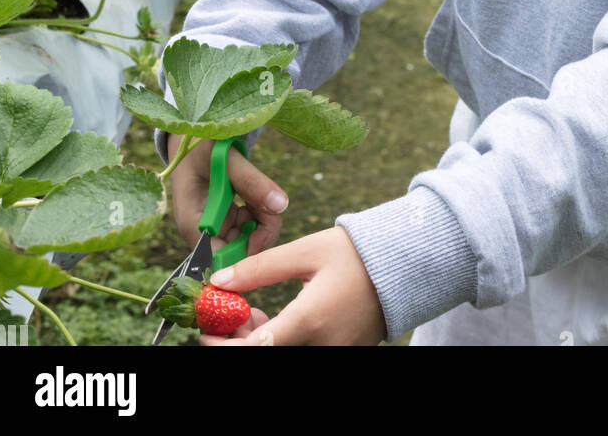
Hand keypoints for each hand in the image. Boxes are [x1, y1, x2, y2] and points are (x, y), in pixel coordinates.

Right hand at [166, 134, 287, 257]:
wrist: (192, 133)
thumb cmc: (200, 142)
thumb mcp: (224, 157)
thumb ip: (251, 181)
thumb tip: (281, 205)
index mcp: (193, 224)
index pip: (219, 261)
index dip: (245, 256)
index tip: (266, 231)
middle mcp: (203, 232)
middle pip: (239, 254)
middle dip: (261, 233)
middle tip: (272, 206)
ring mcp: (216, 225)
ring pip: (249, 240)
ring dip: (264, 220)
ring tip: (264, 190)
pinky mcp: (227, 217)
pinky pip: (251, 225)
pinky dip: (261, 212)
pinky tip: (259, 192)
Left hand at [196, 225, 386, 346]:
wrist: (403, 264)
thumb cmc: (354, 253)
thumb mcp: (305, 252)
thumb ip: (260, 268)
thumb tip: (219, 281)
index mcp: (310, 320)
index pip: (255, 349)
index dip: (222, 344)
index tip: (204, 329)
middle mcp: (321, 346)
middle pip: (265, 355)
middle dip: (237, 341)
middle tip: (224, 316)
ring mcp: (333, 354)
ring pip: (280, 356)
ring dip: (257, 342)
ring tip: (251, 313)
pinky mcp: (341, 354)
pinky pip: (300, 353)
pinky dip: (279, 342)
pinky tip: (273, 320)